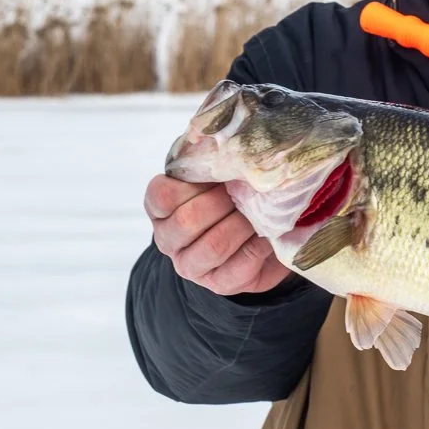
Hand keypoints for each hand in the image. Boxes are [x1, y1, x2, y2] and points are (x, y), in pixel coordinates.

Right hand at [143, 174, 291, 295]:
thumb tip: (227, 143)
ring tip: (258, 212)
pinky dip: (258, 247)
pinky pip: (239, 266)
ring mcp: (191, 265)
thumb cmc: (229, 196)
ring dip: (242, 225)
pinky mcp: (219, 284)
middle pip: (187, 221)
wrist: (255, 235)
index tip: (217, 173)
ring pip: (214, 245)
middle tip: (245, 190)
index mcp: (160, 209)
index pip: (161, 195)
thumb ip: (212, 160)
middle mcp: (168, 239)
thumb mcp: (215, 175)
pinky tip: (267, 234)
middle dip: (223, 203)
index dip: (190, 183)